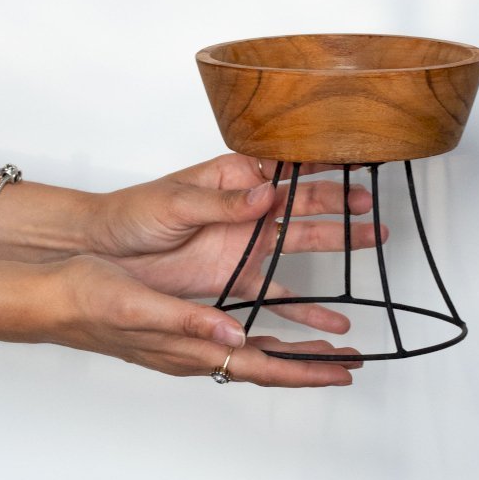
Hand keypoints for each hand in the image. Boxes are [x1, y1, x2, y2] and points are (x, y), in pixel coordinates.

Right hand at [0, 255, 358, 385]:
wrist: (58, 295)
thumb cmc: (92, 300)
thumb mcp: (138, 306)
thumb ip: (186, 321)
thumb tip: (231, 336)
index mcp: (191, 350)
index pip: (261, 368)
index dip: (305, 371)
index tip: (341, 371)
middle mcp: (197, 350)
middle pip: (267, 366)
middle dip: (310, 367)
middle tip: (348, 362)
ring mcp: (193, 339)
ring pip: (255, 351)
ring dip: (292, 350)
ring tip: (325, 345)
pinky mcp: (188, 322)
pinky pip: (237, 333)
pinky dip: (265, 331)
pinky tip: (272, 325)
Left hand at [90, 154, 386, 333]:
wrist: (107, 250)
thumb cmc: (135, 212)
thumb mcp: (178, 203)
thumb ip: (226, 203)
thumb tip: (269, 192)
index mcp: (236, 178)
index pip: (288, 169)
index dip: (322, 167)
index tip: (354, 164)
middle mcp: (250, 209)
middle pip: (305, 205)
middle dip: (340, 205)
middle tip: (371, 207)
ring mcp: (248, 244)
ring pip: (303, 243)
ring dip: (337, 242)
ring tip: (371, 241)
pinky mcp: (239, 277)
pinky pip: (279, 291)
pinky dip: (304, 305)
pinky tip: (330, 315)